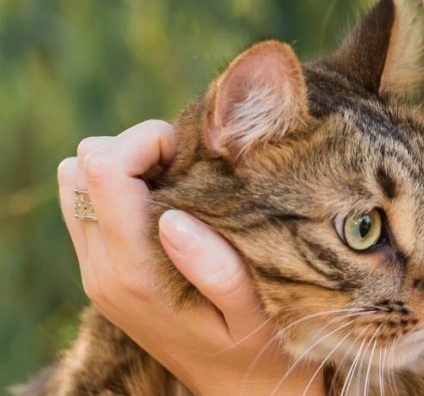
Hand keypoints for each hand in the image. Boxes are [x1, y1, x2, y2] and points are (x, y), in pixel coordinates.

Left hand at [58, 120, 323, 395]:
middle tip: (189, 170)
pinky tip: (169, 206)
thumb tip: (171, 217)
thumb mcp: (253, 310)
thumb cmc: (258, 345)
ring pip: (76, 180)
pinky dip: (122, 188)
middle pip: (82, 165)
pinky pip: (87, 202)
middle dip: (137, 150)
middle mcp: (103, 269)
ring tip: (178, 185)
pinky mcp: (100, 271)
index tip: (195, 158)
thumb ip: (216, 267)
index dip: (150, 142)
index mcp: (136, 272)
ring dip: (126, 168)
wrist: (237, 389)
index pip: (104, 169)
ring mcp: (96, 271)